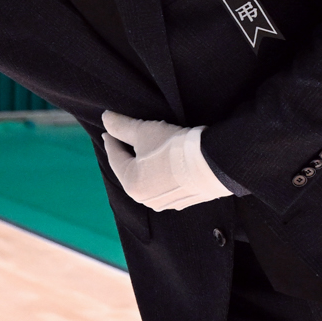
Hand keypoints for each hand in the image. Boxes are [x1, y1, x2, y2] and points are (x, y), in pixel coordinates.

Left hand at [101, 110, 232, 211]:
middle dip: (129, 155)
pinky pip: (167, 184)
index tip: (108, 131)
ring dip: (147, 165)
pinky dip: (163, 173)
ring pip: (149, 179)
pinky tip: (168, 163)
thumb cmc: (174, 147)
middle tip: (126, 140)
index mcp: (131, 184)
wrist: (216, 163)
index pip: (115, 158)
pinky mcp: (185, 201)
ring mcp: (166, 202)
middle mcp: (146, 199)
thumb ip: (121, 126)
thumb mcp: (144, 131)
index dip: (111, 141)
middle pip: (131, 171)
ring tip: (148, 151)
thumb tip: (105, 118)